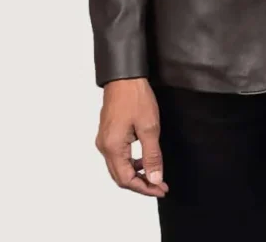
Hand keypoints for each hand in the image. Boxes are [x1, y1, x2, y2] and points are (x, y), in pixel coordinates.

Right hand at [95, 78, 168, 197]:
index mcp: (112, 147)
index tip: (161, 189)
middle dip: (141, 183)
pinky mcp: (108, 133)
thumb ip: (152, 156)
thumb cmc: (135, 97)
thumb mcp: (149, 127)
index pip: (127, 179)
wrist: (124, 77)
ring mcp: (104, 140)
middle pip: (121, 176)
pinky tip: (143, 157)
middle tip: (160, 185)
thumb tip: (155, 178)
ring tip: (154, 172)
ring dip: (136, 173)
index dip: (145, 188)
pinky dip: (131, 161)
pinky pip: (118, 156)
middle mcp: (104, 146)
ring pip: (119, 167)